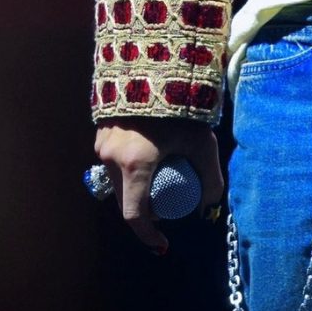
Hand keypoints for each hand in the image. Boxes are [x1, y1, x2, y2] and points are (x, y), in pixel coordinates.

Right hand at [92, 117, 224, 251]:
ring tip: (158, 181)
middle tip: (166, 207)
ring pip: (117, 182)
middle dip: (145, 211)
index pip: (134, 216)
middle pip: (125, 201)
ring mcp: (102, 145)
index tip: (163, 243)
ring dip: (134, 190)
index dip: (149, 235)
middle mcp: (112, 158)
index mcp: (135, 164)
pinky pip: (112, 163)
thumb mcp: (203, 143)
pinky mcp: (101, 134)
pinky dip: (127, 170)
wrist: (155, 68)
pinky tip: (143, 161)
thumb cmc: (182, 107)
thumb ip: (210, 177)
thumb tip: (208, 207)